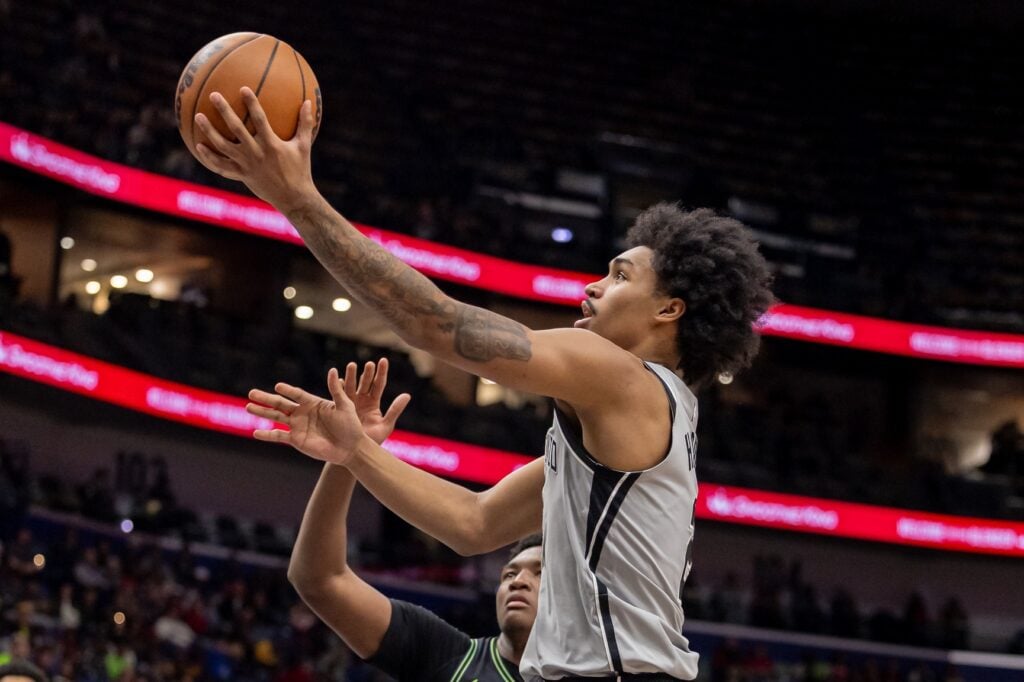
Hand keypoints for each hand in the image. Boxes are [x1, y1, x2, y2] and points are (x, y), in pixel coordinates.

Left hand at [194, 87, 316, 211]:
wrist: (293, 198)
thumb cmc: (300, 170)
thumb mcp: (304, 146)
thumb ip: (305, 124)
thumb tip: (309, 101)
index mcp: (272, 145)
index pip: (260, 120)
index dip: (252, 103)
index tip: (243, 88)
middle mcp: (256, 153)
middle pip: (236, 129)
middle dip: (225, 111)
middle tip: (214, 95)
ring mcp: (246, 165)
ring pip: (223, 146)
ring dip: (209, 131)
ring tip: (198, 116)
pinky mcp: (241, 174)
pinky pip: (221, 166)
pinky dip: (209, 157)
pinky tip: (198, 146)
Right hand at [245, 362, 408, 463]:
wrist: (351, 448)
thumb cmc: (351, 426)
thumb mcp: (345, 406)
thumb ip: (336, 390)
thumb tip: (332, 370)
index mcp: (313, 403)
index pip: (296, 394)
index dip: (287, 390)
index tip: (278, 386)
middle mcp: (302, 413)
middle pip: (280, 404)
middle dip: (266, 398)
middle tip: (251, 392)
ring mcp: (298, 426)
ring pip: (276, 418)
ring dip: (262, 412)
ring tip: (248, 407)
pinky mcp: (296, 440)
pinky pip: (279, 436)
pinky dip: (267, 435)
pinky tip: (255, 433)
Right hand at [340, 358, 410, 444]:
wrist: (355, 452)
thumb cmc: (373, 441)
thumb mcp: (386, 425)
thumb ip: (395, 410)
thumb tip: (407, 395)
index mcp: (374, 404)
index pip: (379, 384)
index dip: (381, 373)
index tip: (383, 360)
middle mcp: (362, 401)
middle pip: (365, 383)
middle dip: (367, 373)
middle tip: (369, 363)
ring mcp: (350, 404)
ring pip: (352, 386)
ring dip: (352, 376)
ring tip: (352, 365)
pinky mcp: (340, 408)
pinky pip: (338, 395)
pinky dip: (338, 387)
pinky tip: (339, 380)